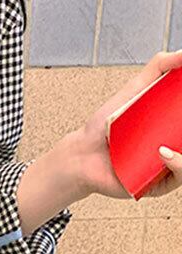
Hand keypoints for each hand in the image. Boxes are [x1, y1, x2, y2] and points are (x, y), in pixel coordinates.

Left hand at [74, 49, 181, 198]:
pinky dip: (177, 165)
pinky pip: (178, 178)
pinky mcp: (157, 185)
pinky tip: (164, 153)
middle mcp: (176, 148)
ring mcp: (168, 168)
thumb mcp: (134, 90)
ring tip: (170, 142)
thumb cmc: (106, 126)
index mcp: (174, 128)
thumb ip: (159, 68)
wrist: (81, 154)